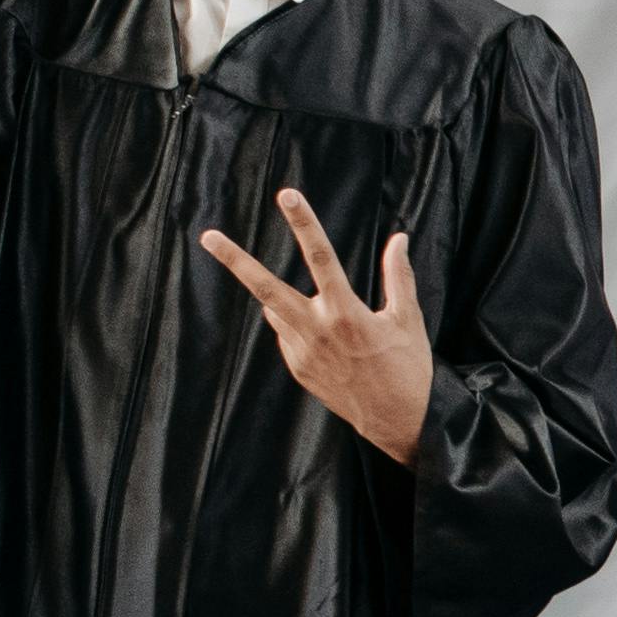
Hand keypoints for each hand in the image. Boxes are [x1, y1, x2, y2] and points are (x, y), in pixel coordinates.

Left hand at [195, 186, 433, 460]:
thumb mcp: (408, 319)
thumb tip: (399, 238)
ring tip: (330, 321)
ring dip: (288, 302)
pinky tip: (332, 345)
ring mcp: (302, 352)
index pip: (320, 256)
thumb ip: (399, 276)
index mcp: (346, 313)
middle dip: (235, 261)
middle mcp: (317, 330)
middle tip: (208, 236)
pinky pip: (288, 336)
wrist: (399, 422)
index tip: (287, 195)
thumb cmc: (409, 367)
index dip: (303, 222)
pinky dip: (301, 327)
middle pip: (266, 288)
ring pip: (277, 311)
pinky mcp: (298, 369)